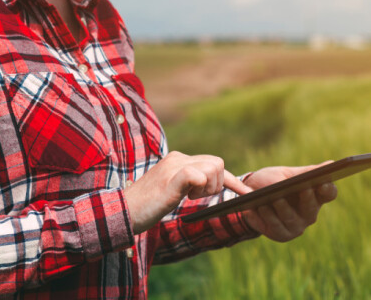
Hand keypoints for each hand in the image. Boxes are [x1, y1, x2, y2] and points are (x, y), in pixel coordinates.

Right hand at [124, 151, 245, 233]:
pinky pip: (199, 175)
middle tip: (197, 197)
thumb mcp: (171, 190)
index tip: (247, 193)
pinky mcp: (172, 177)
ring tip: (188, 197)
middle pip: (217, 163)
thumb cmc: (146, 206)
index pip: (212, 163)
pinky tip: (186, 196)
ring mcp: (174, 166)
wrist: (123, 211)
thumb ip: (188, 182)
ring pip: (213, 168)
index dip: (232, 180)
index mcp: (177, 160)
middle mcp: (177, 158)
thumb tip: (208, 184)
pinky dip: (201, 187)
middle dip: (217, 184)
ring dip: (209, 188)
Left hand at [238, 164, 337, 241]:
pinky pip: (275, 225)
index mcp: (314, 196)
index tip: (323, 182)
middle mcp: (309, 213)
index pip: (328, 193)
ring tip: (275, 198)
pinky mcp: (281, 234)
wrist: (246, 195)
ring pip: (290, 217)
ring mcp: (296, 226)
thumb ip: (305, 172)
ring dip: (282, 207)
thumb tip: (330, 164)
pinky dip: (267, 215)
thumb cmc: (271, 182)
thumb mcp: (286, 174)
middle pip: (311, 207)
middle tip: (304, 188)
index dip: (328, 189)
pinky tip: (260, 207)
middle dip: (307, 199)